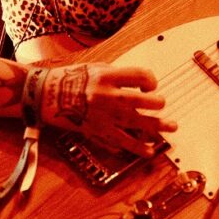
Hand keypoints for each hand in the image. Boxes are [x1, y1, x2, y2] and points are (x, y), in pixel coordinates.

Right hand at [41, 62, 176, 155]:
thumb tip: (140, 82)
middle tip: (163, 105)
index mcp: (106, 76)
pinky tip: (149, 150)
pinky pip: (120, 140)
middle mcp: (106, 95)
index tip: (150, 85)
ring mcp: (103, 115)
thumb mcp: (96, 67)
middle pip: (140, 100)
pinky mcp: (97, 130)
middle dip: (156, 103)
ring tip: (172, 127)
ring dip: (156, 125)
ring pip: (135, 122)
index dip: (150, 80)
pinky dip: (136, 146)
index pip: (139, 76)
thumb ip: (118, 74)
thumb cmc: (71, 77)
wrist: (46, 94)